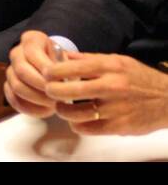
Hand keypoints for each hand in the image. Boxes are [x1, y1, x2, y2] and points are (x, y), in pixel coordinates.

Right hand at [4, 30, 62, 118]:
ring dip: (37, 99)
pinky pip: (13, 99)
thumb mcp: (67, 58)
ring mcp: (10, 70)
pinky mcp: (9, 87)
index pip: (32, 52)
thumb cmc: (62, 63)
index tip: (60, 80)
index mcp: (31, 40)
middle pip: (21, 70)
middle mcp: (17, 53)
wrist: (55, 70)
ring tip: (54, 105)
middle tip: (58, 96)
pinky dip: (30, 108)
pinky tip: (46, 111)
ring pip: (16, 86)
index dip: (45, 67)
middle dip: (41, 86)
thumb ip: (66, 66)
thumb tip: (66, 81)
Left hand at [43, 52, 167, 135]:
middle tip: (49, 91)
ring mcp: (116, 108)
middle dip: (52, 91)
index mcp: (108, 67)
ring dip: (63, 111)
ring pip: (75, 113)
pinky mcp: (120, 126)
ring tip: (62, 107)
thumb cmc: (139, 78)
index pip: (69, 68)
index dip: (51, 72)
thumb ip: (88, 59)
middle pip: (68, 91)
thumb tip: (62, 55)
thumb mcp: (117, 60)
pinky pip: (88, 129)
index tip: (45, 74)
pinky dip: (77, 125)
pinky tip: (77, 120)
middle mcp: (111, 86)